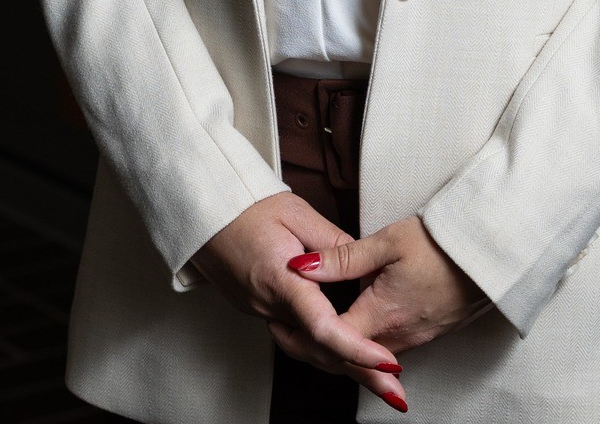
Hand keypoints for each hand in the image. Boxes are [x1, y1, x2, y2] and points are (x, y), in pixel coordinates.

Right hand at [190, 193, 404, 403]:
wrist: (204, 215)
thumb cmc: (248, 207)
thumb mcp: (296, 213)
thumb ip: (331, 242)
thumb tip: (362, 261)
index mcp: (279, 279)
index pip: (323, 327)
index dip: (357, 348)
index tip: (387, 362)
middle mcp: (269, 305)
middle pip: (319, 350)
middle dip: (360, 373)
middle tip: (396, 392)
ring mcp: (261, 312)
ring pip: (307, 350)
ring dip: (345, 366)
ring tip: (381, 379)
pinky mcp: (260, 310)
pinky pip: (296, 338)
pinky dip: (325, 350)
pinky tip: (348, 354)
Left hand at [292, 214, 492, 352]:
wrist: (492, 251)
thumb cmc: (442, 242)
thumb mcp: (388, 242)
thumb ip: (342, 258)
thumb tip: (300, 267)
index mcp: (380, 315)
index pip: (330, 340)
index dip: (304, 334)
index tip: (283, 321)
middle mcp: (398, 337)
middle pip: (348, 355)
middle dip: (319, 347)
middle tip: (290, 331)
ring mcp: (417, 339)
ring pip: (370, 354)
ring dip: (344, 346)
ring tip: (318, 324)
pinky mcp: (431, 333)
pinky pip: (391, 347)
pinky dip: (369, 342)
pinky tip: (361, 321)